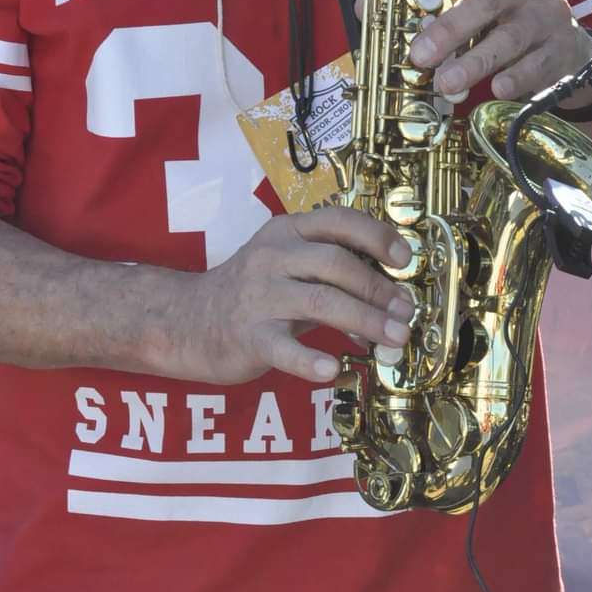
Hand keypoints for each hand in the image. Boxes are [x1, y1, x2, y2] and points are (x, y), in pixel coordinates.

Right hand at [174, 209, 413, 385]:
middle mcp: (272, 257)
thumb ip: (330, 273)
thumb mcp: (285, 264)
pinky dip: (311, 360)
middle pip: (336, 264)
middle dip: (379, 289)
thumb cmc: (250, 293)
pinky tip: (332, 371)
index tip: (405, 259)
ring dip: (366, 320)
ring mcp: (259, 296)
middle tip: (405, 312)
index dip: (376, 236)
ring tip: (394, 338)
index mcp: (286, 231)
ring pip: (321, 302)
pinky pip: (285, 348)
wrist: (185, 321)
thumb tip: (389, 296)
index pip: (337, 221)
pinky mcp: (248, 336)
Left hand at [408, 0, 591, 102]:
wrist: (566, 44)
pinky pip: (536, 65)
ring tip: (446, 82)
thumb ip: (446, 8)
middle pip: (488, 1)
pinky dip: (515, 78)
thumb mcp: (484, 0)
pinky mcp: (561, 49)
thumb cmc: (509, 17)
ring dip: (475, 62)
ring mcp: (547, 16)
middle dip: (450, 28)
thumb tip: (391, 26)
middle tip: (420, 54)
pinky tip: (497, 89)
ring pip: (509, 38)